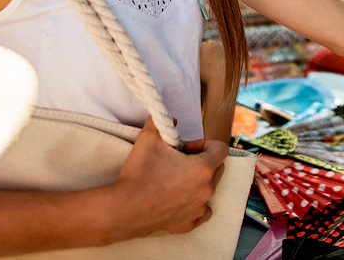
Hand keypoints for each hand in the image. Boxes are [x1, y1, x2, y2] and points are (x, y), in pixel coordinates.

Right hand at [110, 117, 227, 240]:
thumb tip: (172, 119)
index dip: (204, 144)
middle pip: (218, 168)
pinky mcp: (188, 224)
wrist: (122, 209)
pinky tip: (181, 199)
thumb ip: (164, 121)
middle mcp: (206, 189)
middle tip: (179, 161)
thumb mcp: (150, 138)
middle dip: (203, 161)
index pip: (221, 149)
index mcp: (203, 168)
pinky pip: (202, 212)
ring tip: (176, 179)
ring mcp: (198, 208)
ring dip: (199, 182)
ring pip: (210, 189)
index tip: (185, 148)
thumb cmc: (138, 174)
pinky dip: (195, 204)